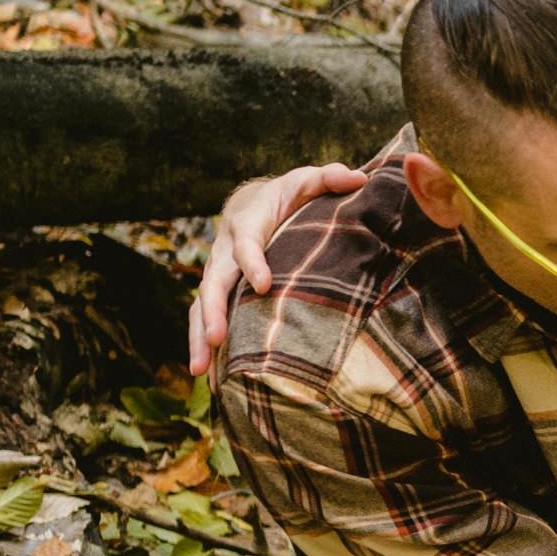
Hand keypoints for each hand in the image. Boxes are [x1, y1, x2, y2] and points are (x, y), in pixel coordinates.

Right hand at [188, 163, 366, 373]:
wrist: (254, 203)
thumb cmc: (289, 197)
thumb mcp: (308, 182)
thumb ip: (330, 179)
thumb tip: (358, 176)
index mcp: (247, 224)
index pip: (247, 243)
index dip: (254, 262)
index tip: (264, 284)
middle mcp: (224, 251)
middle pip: (214, 281)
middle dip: (213, 310)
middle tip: (217, 338)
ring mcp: (217, 274)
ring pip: (200, 305)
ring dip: (199, 336)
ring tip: (200, 370)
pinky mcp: (219, 293)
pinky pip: (203, 319)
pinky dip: (202, 346)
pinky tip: (205, 379)